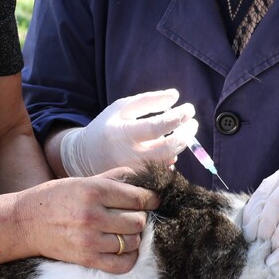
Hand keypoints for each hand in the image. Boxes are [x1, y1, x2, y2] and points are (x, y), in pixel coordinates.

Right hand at [12, 175, 154, 271]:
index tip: (152, 201)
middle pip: (138, 221)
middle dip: (140, 218)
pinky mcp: (86, 259)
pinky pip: (121, 264)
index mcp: (93, 190)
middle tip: (132, 216)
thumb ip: (114, 178)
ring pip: (132, 242)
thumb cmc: (55, 198)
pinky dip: (129, 258)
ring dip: (133, 237)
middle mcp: (92, 215)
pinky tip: (123, 249)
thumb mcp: (82, 180)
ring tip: (123, 231)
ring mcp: (89, 239)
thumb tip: (142, 175)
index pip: (138, 198)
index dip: (151, 200)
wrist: (25, 223)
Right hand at [55, 89, 198, 176]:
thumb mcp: (122, 107)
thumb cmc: (107, 126)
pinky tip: (168, 148)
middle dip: (186, 135)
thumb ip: (149, 100)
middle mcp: (129, 156)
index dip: (178, 117)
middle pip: (168, 148)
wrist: (86, 156)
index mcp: (123, 133)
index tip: (189, 109)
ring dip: (180, 146)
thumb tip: (175, 96)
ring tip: (182, 132)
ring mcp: (135, 172)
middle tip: (193, 124)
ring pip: (168, 161)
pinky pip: (163, 171)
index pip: (158, 127)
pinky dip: (170, 158)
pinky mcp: (138, 182)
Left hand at [242, 163, 278, 264]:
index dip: (253, 215)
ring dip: (278, 237)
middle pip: (277, 202)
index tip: (247, 234)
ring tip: (269, 251)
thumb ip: (271, 204)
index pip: (263, 192)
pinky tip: (278, 259)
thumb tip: (248, 228)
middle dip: (264, 225)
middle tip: (258, 242)